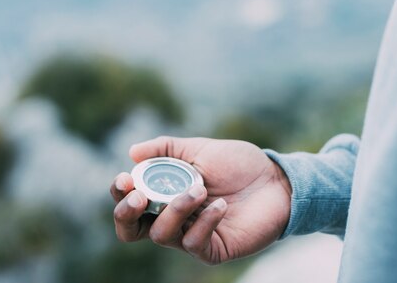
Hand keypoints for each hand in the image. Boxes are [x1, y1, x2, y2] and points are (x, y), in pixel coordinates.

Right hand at [110, 136, 291, 264]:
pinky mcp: (214, 249)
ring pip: (162, 235)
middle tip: (139, 196)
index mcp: (164, 195)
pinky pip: (194, 243)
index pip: (129, 204)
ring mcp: (191, 235)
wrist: (276, 179)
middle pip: (131, 230)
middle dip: (126, 214)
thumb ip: (165, 148)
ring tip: (200, 189)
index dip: (120, 195)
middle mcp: (172, 218)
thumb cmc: (238, 164)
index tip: (126, 179)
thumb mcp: (199, 149)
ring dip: (176, 209)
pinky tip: (220, 205)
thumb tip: (131, 152)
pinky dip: (204, 222)